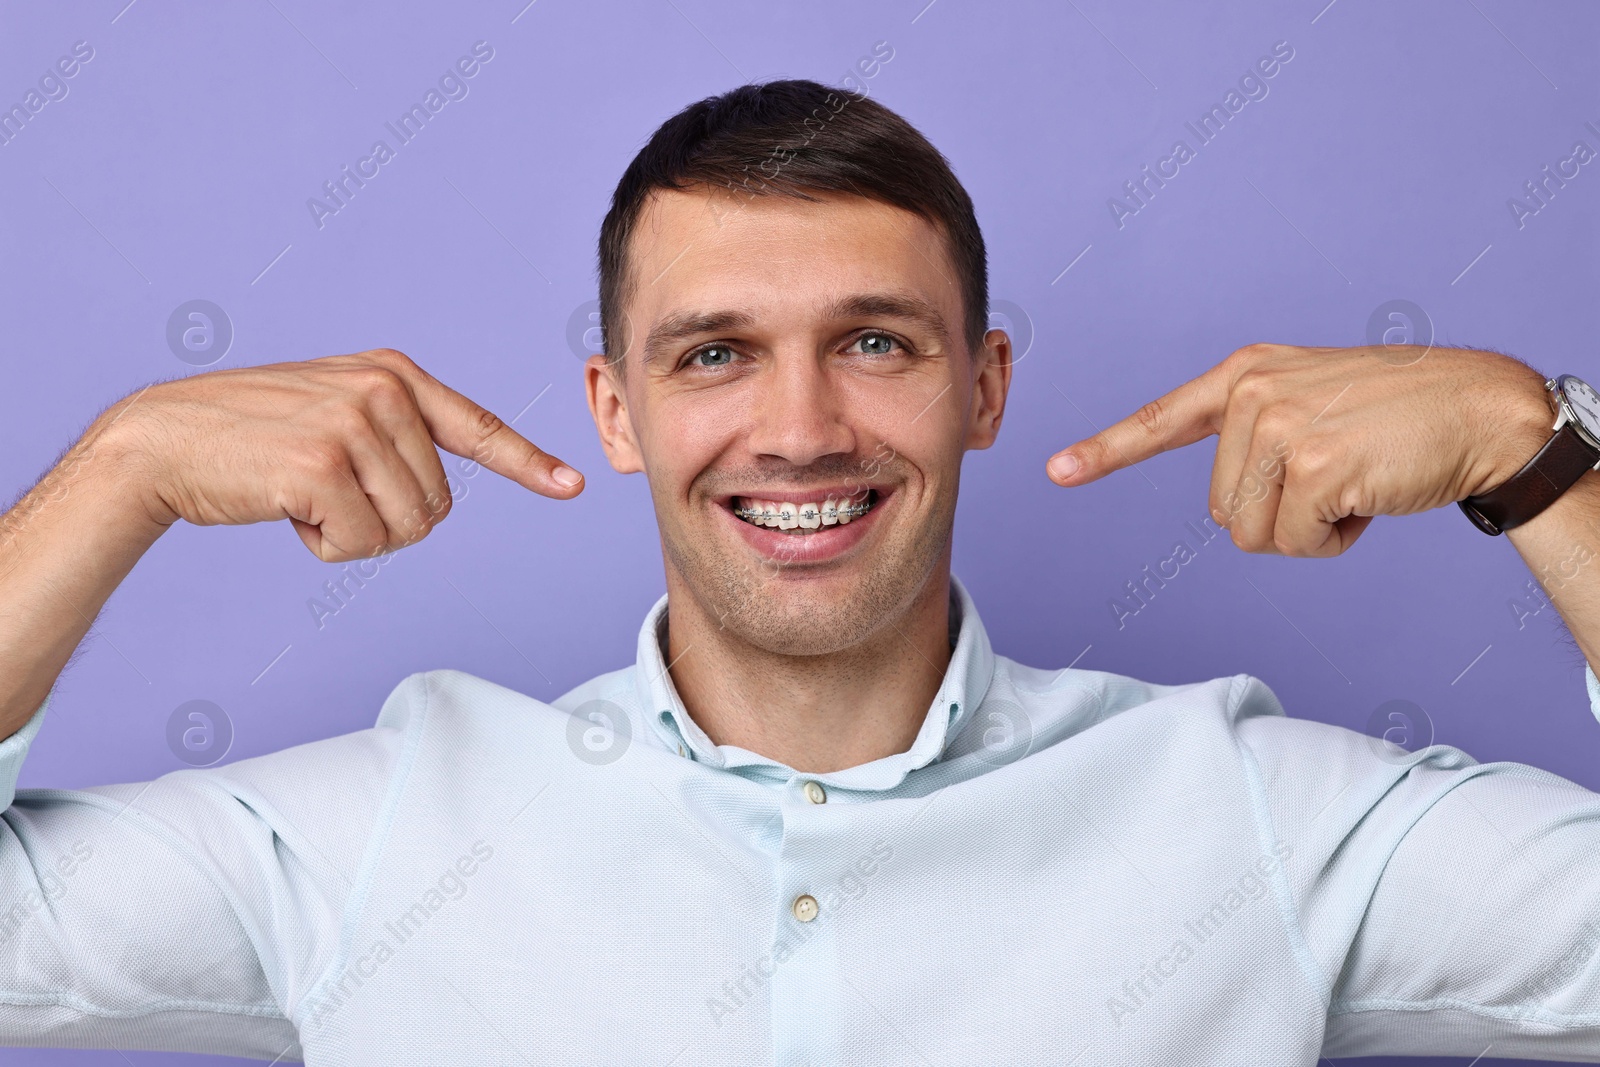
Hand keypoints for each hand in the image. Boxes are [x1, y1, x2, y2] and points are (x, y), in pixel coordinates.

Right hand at [95, 348, 582, 561]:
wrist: (164, 440)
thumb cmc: (252, 437)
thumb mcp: (334, 410)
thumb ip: (393, 432)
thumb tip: (441, 497)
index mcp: (392, 374)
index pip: (476, 425)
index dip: (526, 463)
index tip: (572, 485)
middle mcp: (383, 391)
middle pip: (438, 506)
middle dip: (386, 519)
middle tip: (326, 491)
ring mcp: (353, 424)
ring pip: (406, 530)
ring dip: (354, 534)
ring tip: (304, 495)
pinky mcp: (321, 465)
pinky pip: (361, 544)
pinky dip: (324, 545)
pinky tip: (286, 508)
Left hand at [1046, 343, 1554, 556]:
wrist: (1480, 408)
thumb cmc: (1397, 416)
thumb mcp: (1312, 401)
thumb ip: (1258, 434)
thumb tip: (1226, 508)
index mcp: (1245, 375)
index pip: (1163, 418)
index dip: (1108, 451)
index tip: (1056, 470)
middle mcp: (1251, 394)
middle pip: (1220, 511)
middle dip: (1278, 515)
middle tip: (1337, 474)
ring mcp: (1278, 426)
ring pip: (1250, 533)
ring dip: (1306, 530)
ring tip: (1353, 479)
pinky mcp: (1311, 464)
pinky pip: (1296, 542)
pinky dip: (1335, 539)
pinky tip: (1369, 493)